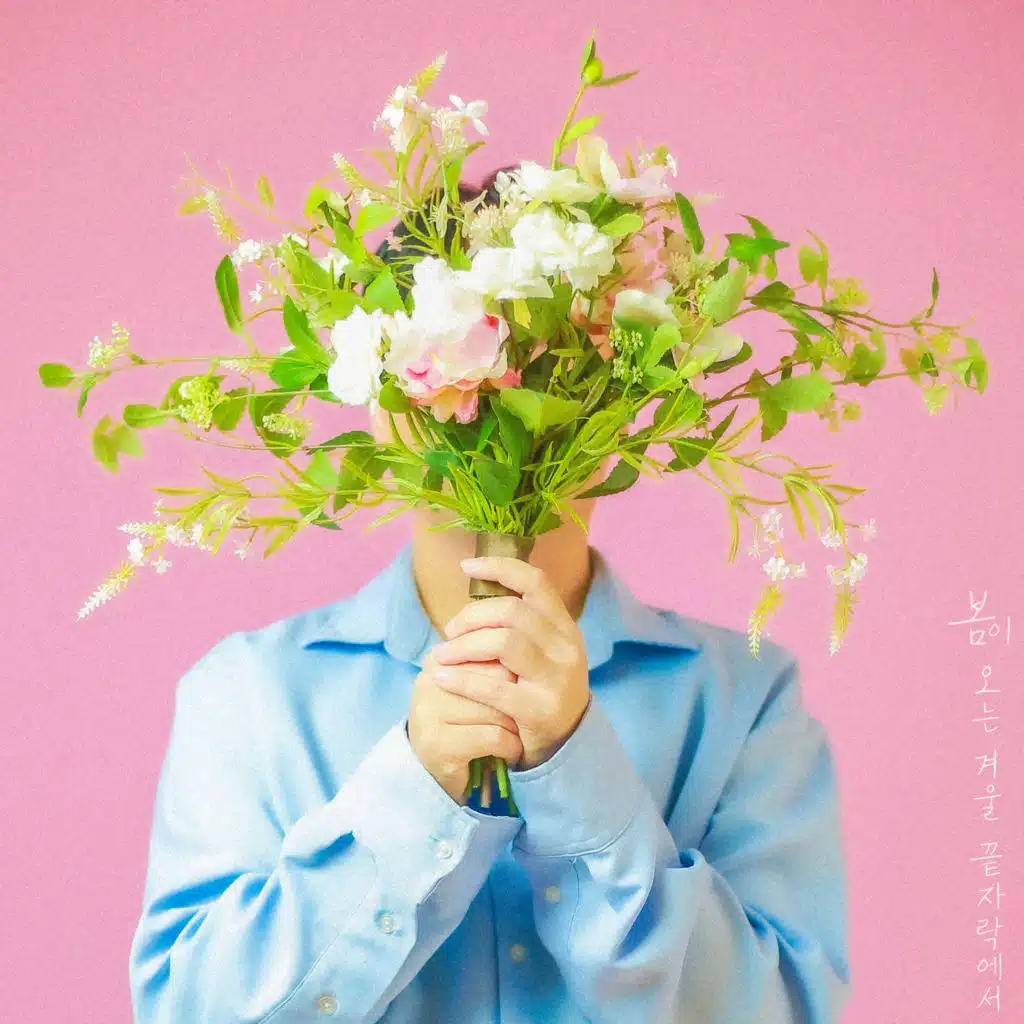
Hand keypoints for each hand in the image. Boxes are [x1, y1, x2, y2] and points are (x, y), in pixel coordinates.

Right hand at [408, 653, 524, 804]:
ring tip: (517, 737)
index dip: (514, 675)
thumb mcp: (477, 694)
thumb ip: (494, 669)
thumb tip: (529, 650)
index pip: (492, 652)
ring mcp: (429, 712)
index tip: (520, 693)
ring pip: (497, 709)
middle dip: (517, 700)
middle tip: (523, 717)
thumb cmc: (465, 729)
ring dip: (516, 729)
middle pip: (497, 677)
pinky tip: (508, 755)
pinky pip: (494, 737)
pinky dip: (511, 749)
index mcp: (439, 660)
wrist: (432, 778)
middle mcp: (429, 681)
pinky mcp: (437, 743)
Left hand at [432, 556, 591, 770]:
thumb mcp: (542, 651)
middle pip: (512, 612)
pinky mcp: (541, 711)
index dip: (500, 567)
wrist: (566, 745)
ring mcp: (557, 680)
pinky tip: (441, 677)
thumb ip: (518, 623)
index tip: (466, 566)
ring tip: (443, 654)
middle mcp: (566, 648)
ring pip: (504, 642)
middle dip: (472, 616)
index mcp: (564, 627)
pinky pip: (494, 686)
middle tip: (450, 630)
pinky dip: (461, 678)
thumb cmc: (540, 688)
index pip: (535, 582)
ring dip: (465, 645)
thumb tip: (475, 591)